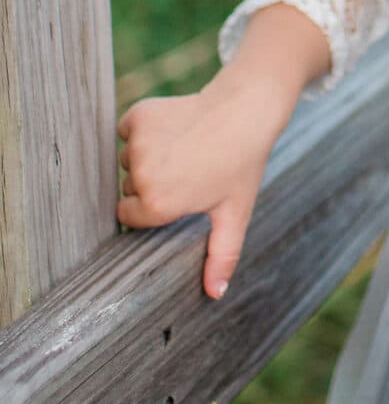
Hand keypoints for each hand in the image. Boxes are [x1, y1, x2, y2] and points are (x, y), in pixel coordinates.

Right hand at [115, 70, 285, 300]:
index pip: (130, 216)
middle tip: (188, 171)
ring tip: (184, 150)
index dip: (153, 208)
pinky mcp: (138, 116)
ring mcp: (139, 143)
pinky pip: (127, 130)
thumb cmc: (242, 164)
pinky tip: (174, 129)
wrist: (246, 110)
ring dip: (148, 157)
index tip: (178, 196)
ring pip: (128, 159)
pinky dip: (143, 130)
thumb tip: (215, 294)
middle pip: (129, 189)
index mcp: (159, 204)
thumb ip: (221, 256)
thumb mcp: (234, 213)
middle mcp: (142, 175)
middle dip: (152, 183)